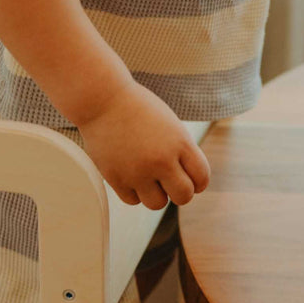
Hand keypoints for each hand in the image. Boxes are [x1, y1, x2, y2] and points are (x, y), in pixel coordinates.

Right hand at [75, 81, 210, 208]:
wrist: (102, 98)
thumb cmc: (138, 109)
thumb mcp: (170, 125)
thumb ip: (182, 153)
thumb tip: (190, 185)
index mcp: (180, 142)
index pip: (201, 178)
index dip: (197, 182)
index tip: (189, 178)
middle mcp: (161, 160)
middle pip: (183, 196)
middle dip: (179, 192)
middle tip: (169, 181)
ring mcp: (137, 172)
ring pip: (157, 204)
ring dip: (155, 194)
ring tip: (146, 176)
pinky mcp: (116, 178)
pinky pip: (133, 200)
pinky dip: (133, 191)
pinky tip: (129, 173)